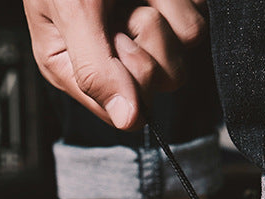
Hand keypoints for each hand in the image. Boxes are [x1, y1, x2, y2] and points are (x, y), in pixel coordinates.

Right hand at [23, 0, 205, 129]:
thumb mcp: (70, 9)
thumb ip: (94, 69)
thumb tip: (127, 121)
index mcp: (76, 69)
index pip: (125, 111)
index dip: (129, 80)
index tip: (116, 43)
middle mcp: (113, 55)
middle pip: (159, 83)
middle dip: (148, 43)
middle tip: (126, 8)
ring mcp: (144, 28)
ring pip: (183, 52)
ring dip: (166, 13)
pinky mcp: (171, 6)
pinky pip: (195, 21)